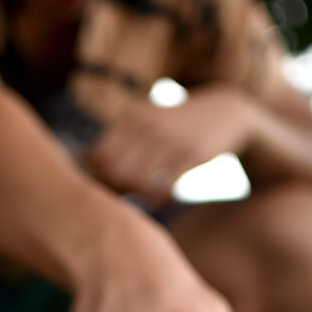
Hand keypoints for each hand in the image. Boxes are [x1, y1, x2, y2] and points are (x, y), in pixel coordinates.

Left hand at [82, 85, 255, 203]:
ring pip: (138, 182)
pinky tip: (161, 199)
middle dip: (116, 190)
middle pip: (115, 172)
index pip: (99, 157)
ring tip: (143, 199)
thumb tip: (84, 162)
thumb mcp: (147, 120)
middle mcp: (150, 125)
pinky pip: (166, 188)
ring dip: (138, 198)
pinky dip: (159, 200)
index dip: (97, 178)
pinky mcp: (193, 154)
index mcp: (133, 116)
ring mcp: (172, 140)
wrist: (228, 112)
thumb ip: (119, 140)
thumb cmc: (177, 125)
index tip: (108, 187)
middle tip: (125, 198)